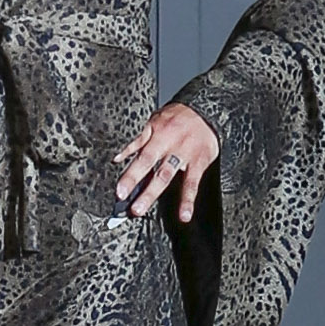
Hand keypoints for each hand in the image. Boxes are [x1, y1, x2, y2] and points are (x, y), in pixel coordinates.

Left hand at [114, 103, 218, 223]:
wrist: (207, 110)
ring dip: (155, 194)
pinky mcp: (199, 163)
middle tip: (131, 208)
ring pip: (168, 177)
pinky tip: (184, 214)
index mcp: (157, 138)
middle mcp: (170, 148)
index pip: (141, 159)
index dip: (130, 176)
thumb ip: (137, 142)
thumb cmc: (177, 117)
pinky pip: (193, 183)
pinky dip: (188, 200)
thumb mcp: (154, 122)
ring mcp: (184, 156)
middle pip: (153, 171)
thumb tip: (117, 158)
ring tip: (144, 210)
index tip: (120, 192)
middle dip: (141, 190)